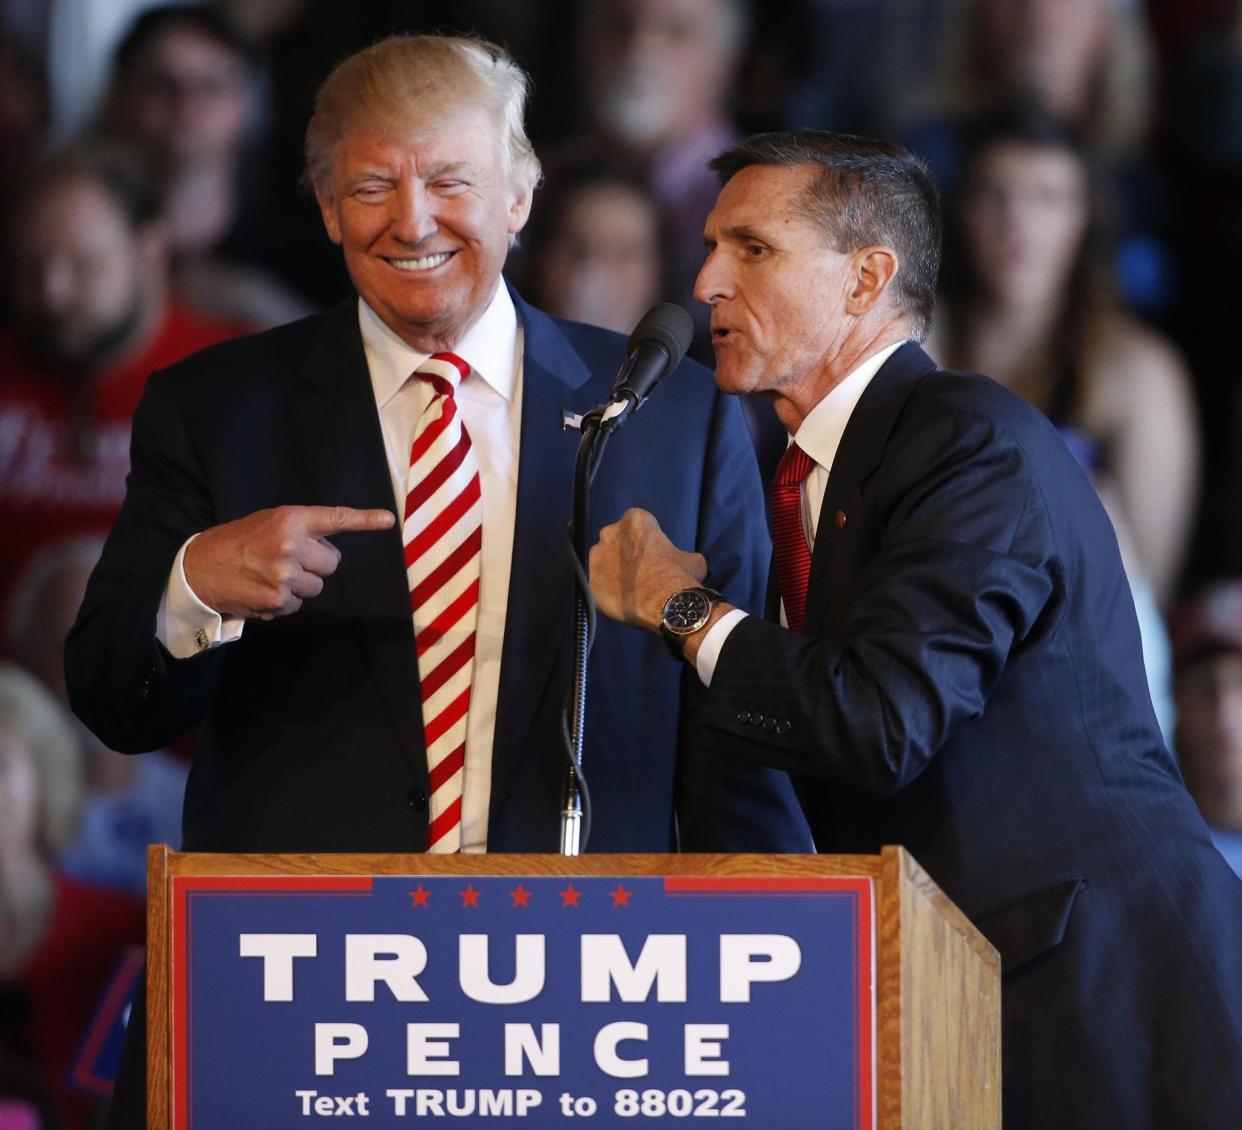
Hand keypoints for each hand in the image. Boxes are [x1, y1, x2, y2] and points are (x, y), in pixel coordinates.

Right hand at [183, 505, 394, 619]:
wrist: (199, 568)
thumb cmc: (238, 542)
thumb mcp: (269, 523)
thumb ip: (301, 530)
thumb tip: (331, 548)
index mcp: (290, 519)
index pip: (335, 518)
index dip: (365, 519)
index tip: (389, 520)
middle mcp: (291, 545)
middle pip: (332, 562)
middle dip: (316, 563)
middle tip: (288, 559)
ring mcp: (286, 575)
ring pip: (318, 586)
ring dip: (301, 584)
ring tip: (272, 575)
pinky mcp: (279, 600)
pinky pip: (299, 604)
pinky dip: (285, 601)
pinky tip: (264, 590)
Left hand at [589, 508, 707, 630]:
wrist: (665, 604)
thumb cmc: (678, 576)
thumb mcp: (692, 560)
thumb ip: (681, 555)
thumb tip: (685, 562)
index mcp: (635, 520)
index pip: (636, 524)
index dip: (644, 540)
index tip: (651, 555)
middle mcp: (610, 533)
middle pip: (615, 540)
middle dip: (624, 553)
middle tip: (638, 571)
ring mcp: (596, 557)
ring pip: (602, 561)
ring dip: (612, 571)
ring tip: (628, 588)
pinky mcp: (590, 580)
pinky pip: (597, 584)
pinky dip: (606, 591)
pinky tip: (620, 600)